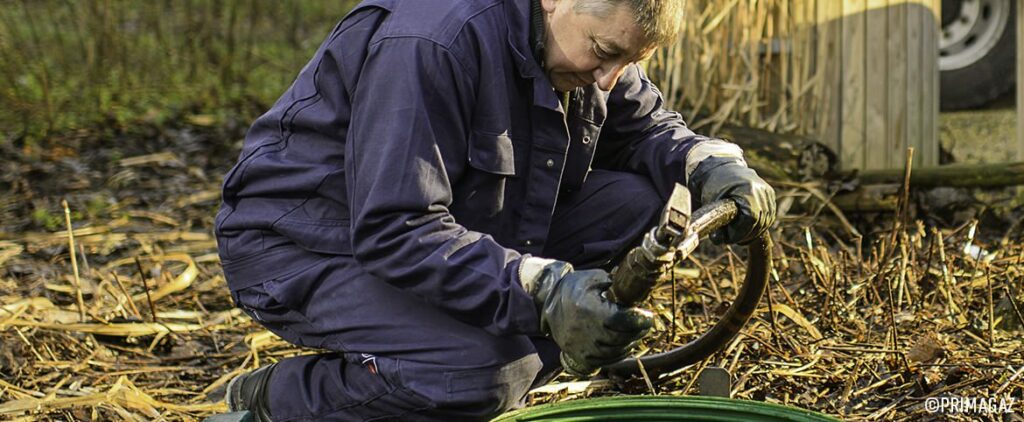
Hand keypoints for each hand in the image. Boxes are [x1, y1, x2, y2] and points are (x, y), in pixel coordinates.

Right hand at [519, 259, 652, 369]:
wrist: (546, 304)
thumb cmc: (570, 289)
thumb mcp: (589, 278)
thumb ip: (610, 281)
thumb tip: (628, 288)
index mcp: (589, 310)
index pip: (621, 320)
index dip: (638, 319)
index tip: (648, 316)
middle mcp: (585, 331)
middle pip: (621, 337)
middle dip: (637, 331)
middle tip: (645, 324)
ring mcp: (582, 346)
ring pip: (614, 351)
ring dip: (630, 342)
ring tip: (636, 333)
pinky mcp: (579, 356)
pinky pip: (605, 360)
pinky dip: (618, 354)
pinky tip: (623, 344)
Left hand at [691, 157, 775, 244]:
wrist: (720, 167)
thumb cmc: (713, 185)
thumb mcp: (711, 203)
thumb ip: (716, 222)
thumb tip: (718, 241)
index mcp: (747, 190)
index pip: (751, 219)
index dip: (741, 232)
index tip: (730, 238)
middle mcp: (761, 189)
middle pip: (761, 221)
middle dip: (746, 234)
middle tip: (734, 239)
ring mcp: (766, 190)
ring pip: (767, 219)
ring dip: (754, 231)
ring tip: (740, 235)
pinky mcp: (769, 192)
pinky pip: (769, 213)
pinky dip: (760, 223)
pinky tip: (748, 227)